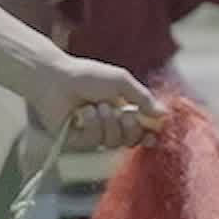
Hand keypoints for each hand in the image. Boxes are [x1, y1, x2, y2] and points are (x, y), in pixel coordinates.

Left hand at [27, 56, 161, 150]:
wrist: (54, 78)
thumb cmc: (86, 76)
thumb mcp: (121, 81)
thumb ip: (143, 98)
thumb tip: (164, 114)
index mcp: (122, 111)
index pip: (141, 130)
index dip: (149, 135)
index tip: (154, 135)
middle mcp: (108, 124)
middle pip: (130, 140)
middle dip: (130, 129)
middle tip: (124, 114)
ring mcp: (91, 133)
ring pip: (112, 142)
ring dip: (107, 123)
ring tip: (95, 106)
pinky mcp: (75, 140)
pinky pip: (92, 141)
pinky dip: (90, 125)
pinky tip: (81, 113)